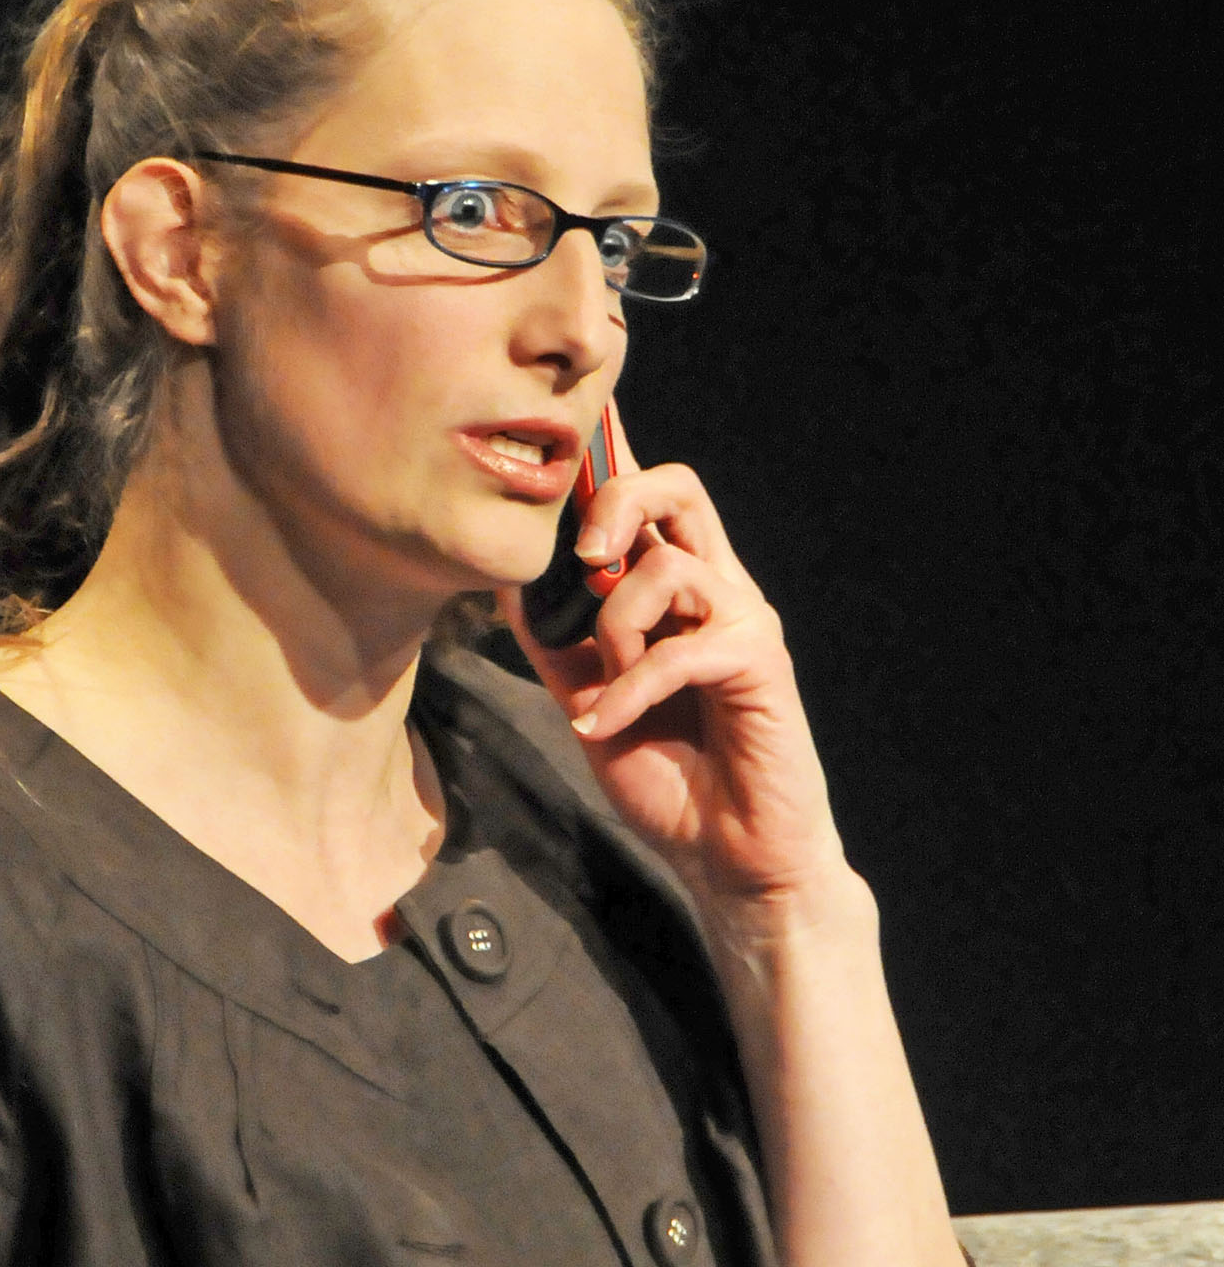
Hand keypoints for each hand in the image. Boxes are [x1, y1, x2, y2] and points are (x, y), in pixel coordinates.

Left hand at [497, 407, 848, 909]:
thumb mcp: (586, 696)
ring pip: (667, 566)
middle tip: (582, 552)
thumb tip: (507, 578)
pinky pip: (679, 650)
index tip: (576, 409)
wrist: (728, 856)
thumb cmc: (667, 773)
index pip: (648, 497)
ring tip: (604, 685)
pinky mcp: (760, 661)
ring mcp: (742, 619)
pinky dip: (626, 691)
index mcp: (674, 588)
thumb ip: (555, 638)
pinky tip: (602, 726)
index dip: (614, 448)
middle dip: (616, 499)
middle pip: (678, 486)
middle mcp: (715, 588)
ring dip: (614, 627)